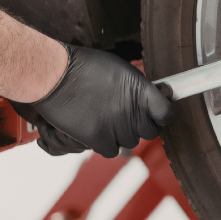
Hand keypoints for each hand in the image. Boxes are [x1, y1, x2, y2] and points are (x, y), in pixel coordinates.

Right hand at [14, 46, 172, 157]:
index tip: (157, 115)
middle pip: (149, 132)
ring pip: (129, 142)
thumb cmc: (84, 67)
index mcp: (141, 90)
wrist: (54, 74)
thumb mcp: (120, 70)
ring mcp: (116, 126)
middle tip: (124, 117)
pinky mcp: (98, 138)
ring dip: (120, 134)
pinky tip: (96, 130)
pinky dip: (105, 144)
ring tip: (104, 119)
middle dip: (139, 126)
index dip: (162, 116)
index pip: (166, 113)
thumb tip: (153, 98)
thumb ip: (138, 88)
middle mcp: (133, 110)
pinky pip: (112, 151)